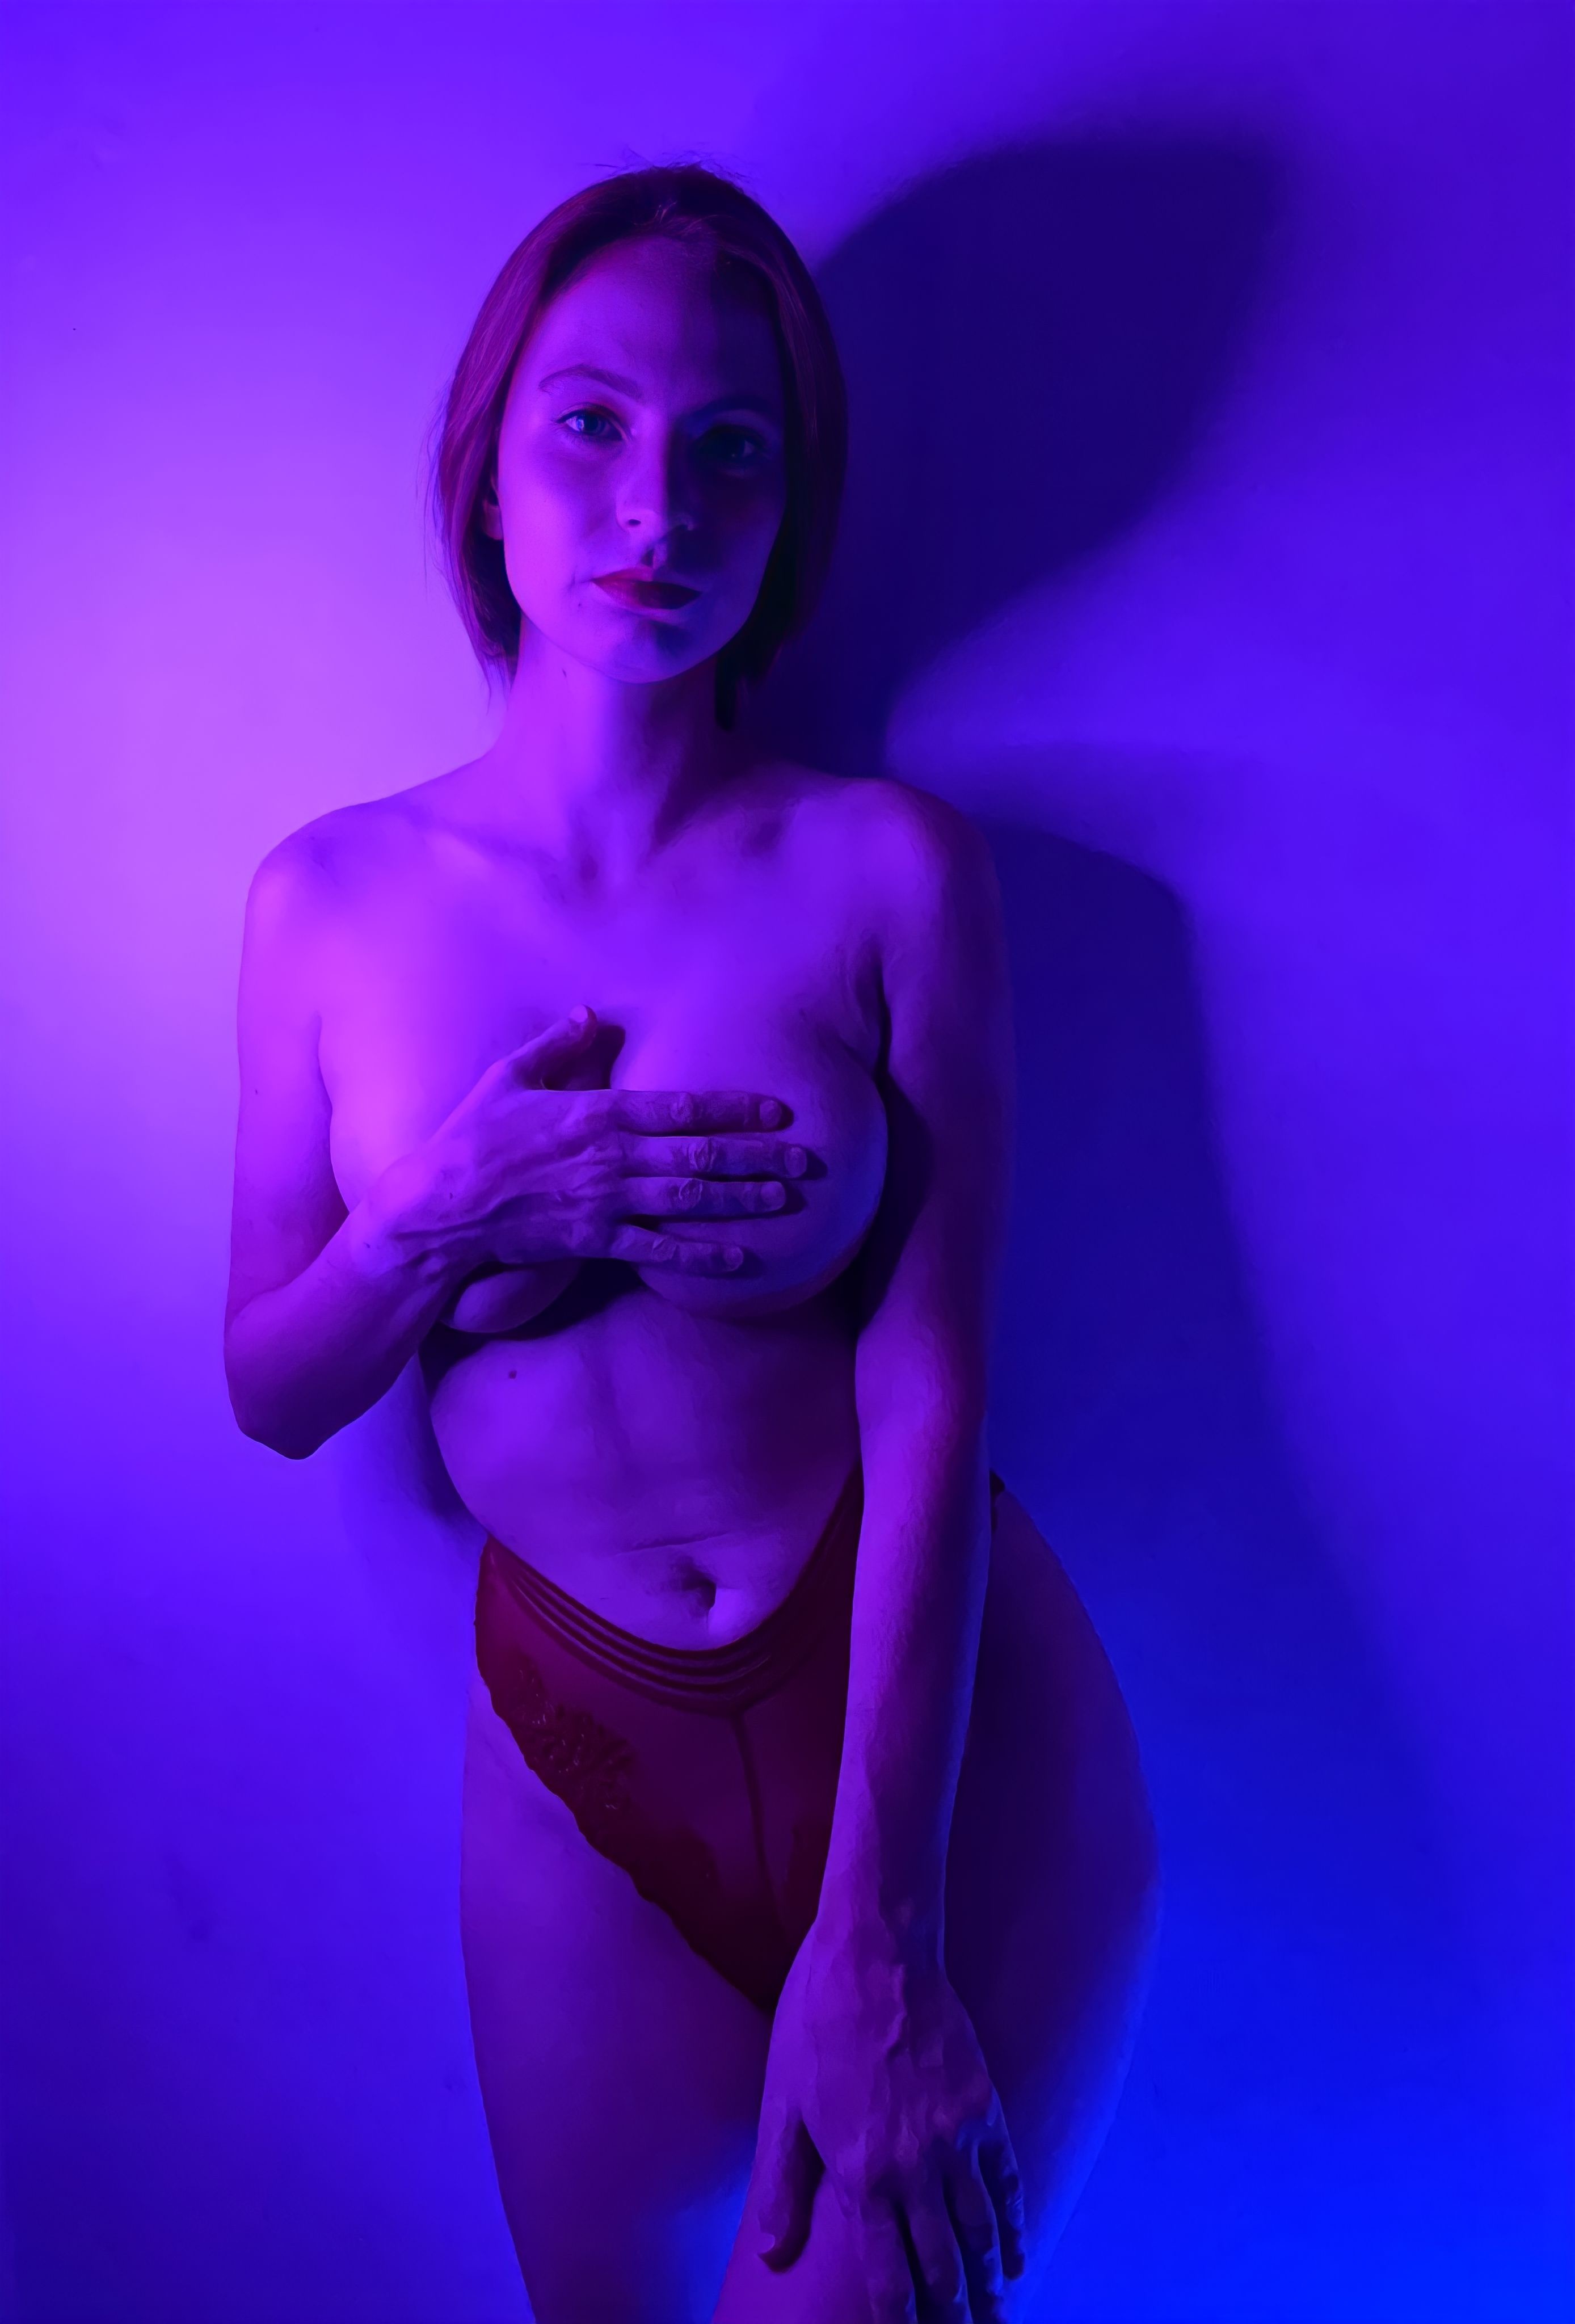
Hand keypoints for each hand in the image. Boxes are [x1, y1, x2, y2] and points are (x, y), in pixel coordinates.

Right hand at [370, 1006, 807, 1296]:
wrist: (440, 1208)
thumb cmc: (471, 1137)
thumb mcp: (507, 1077)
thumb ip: (555, 1047)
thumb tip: (591, 1014)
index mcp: (596, 1112)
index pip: (681, 1107)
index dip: (735, 1109)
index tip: (778, 1109)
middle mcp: (610, 1157)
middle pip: (700, 1155)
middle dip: (759, 1157)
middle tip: (808, 1161)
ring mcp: (605, 1202)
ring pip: (690, 1200)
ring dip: (744, 1200)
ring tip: (788, 1201)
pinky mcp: (594, 1240)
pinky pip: (659, 1250)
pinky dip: (702, 1256)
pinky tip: (741, 1260)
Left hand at [755, 1924, 1025, 2322]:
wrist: (877, 1953)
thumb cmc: (819, 2023)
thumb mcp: (784, 2103)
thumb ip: (782, 2183)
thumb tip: (771, 2252)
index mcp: (861, 2173)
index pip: (886, 2274)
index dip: (899, 2318)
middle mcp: (915, 2169)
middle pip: (942, 2266)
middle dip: (951, 2313)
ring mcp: (957, 2140)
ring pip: (981, 2235)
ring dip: (988, 2286)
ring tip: (993, 2317)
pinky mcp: (987, 2109)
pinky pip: (1008, 2184)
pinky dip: (1014, 2227)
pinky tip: (1016, 2256)